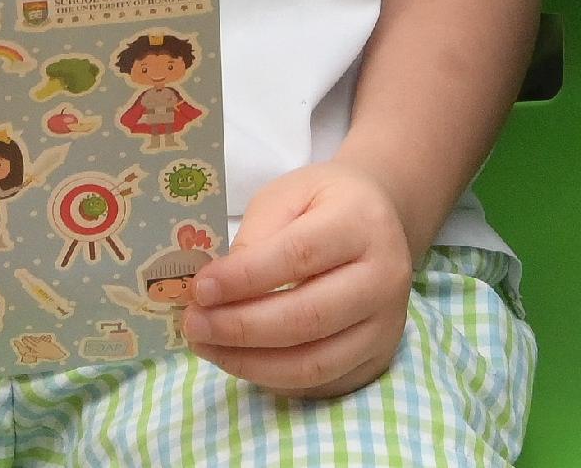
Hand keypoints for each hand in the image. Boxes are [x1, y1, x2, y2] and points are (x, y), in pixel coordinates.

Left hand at [183, 158, 413, 399]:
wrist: (379, 220)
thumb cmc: (324, 205)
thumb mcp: (287, 196)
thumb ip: (255, 237)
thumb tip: (216, 290)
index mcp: (361, 223)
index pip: (299, 256)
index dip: (244, 278)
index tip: (200, 288)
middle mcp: (385, 277)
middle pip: (308, 318)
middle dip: (240, 327)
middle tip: (194, 324)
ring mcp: (387, 325)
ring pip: (314, 363)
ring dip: (250, 363)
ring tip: (206, 345)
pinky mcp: (378, 358)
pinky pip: (320, 383)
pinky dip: (272, 379)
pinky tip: (240, 360)